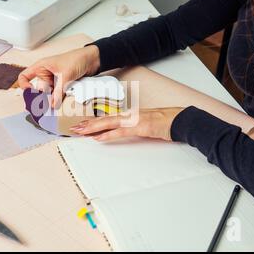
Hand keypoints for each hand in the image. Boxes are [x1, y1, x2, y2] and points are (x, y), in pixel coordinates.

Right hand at [18, 45, 100, 107]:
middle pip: (38, 89)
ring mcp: (54, 81)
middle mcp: (46, 74)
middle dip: (40, 98)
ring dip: (51, 100)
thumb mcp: (65, 75)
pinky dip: (58, 100)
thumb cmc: (77, 58)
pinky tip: (61, 104)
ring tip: (54, 107)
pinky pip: (57, 95)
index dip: (24, 85)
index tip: (30, 93)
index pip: (25, 76)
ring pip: (48, 94)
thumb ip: (58, 91)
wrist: (93, 60)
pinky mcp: (62, 86)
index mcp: (41, 66)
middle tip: (44, 106)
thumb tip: (52, 104)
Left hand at [70, 108, 184, 141]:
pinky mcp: (139, 127)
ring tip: (80, 131)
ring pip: (108, 123)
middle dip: (87, 124)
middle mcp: (129, 116)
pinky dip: (108, 135)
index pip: (107, 118)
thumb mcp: (147, 124)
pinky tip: (98, 138)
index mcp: (130, 115)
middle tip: (73, 128)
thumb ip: (134, 127)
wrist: (180, 120)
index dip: (93, 121)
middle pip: (103, 119)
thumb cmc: (166, 122)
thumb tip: (124, 132)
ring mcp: (133, 120)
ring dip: (92, 128)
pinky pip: (120, 132)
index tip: (82, 124)